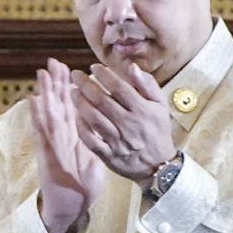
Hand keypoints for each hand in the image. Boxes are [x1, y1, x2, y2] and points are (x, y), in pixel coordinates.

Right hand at [27, 63, 97, 232]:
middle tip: (53, 62)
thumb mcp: (94, 160)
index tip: (68, 69)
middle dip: (55, 84)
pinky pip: (42, 134)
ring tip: (41, 74)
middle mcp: (59, 138)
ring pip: (48, 114)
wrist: (71, 209)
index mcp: (72, 138)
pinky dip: (37, 117)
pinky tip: (33, 102)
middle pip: (57, 106)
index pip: (69, 108)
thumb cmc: (81, 187)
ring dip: (44, 94)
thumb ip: (95, 142)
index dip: (68, 88)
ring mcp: (51, 146)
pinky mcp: (46, 157)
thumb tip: (101, 125)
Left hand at [69, 60, 180, 187]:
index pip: (119, 88)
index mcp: (142, 110)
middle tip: (75, 74)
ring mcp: (118, 141)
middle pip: (102, 101)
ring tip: (72, 91)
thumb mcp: (160, 105)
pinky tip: (76, 115)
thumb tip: (132, 67)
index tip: (93, 67)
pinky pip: (90, 140)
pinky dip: (81, 126)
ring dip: (80, 103)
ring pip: (94, 118)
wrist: (158, 165)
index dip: (104, 75)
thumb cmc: (157, 129)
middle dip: (85, 85)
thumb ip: (147, 84)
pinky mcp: (108, 155)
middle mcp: (129, 124)